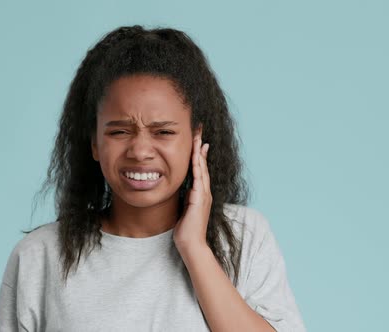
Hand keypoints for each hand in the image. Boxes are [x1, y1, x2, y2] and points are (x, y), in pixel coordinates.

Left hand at [173, 126, 211, 251]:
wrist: (191, 245)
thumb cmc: (186, 231)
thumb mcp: (184, 210)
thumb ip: (186, 200)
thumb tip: (183, 193)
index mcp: (200, 193)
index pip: (199, 169)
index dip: (197, 153)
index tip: (196, 139)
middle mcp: (204, 192)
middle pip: (203, 164)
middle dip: (200, 147)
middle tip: (199, 130)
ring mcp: (203, 195)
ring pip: (202, 168)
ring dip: (199, 152)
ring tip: (198, 137)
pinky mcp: (199, 200)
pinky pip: (199, 179)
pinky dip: (198, 167)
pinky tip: (196, 156)